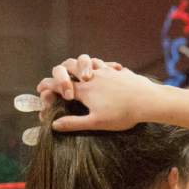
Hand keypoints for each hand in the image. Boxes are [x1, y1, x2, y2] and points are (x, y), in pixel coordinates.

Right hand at [36, 55, 156, 132]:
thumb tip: (54, 125)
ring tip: (84, 77)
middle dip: (62, 74)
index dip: (47, 86)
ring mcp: (106, 72)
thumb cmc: (122, 114)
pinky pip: (106, 65)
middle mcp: (92, 77)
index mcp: (84, 90)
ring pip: (88, 63)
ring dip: (82, 68)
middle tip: (62, 83)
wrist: (148, 100)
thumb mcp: (96, 123)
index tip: (40, 88)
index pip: (59, 85)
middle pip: (69, 67)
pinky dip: (102, 68)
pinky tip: (107, 73)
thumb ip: (74, 123)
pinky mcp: (119, 72)